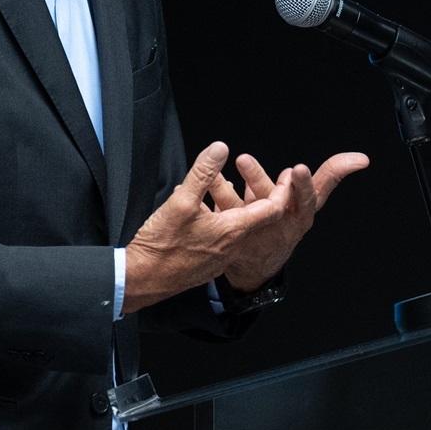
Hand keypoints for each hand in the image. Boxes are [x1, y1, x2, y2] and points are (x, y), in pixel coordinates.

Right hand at [123, 142, 368, 311]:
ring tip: (231, 186)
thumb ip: (203, 173)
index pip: (272, 209)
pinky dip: (223, 221)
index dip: (283, 190)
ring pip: (238, 227)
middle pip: (259, 218)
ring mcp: (219, 258)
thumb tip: (220, 148)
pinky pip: (222, 238)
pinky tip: (205, 210)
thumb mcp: (181, 201)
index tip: (289, 175)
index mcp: (232, 230)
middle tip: (268, 178)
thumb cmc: (161, 244)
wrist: (141, 281)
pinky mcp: (206, 264)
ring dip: (240, 207)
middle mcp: (232, 246)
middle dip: (264, 196)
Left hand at [214, 149, 369, 291]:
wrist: (259, 263)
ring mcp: (253, 230)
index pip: (307, 198)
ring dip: (224, 187)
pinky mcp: (230, 235)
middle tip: (245, 159)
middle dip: (258, 179)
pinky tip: (201, 180)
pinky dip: (210, 194)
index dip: (303, 184)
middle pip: (268, 201)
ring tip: (219, 168)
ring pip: (238, 206)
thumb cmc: (287, 221)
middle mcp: (277, 223)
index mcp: (300, 215)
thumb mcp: (310, 202)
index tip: (297, 168)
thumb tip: (361, 158)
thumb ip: (332, 176)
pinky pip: (218, 212)